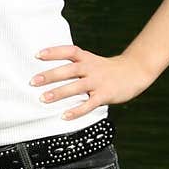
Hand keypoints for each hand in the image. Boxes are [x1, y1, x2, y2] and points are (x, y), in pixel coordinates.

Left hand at [29, 45, 154, 120]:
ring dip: (58, 93)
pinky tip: (64, 116)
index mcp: (86, 58)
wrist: (135, 72)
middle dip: (50, 75)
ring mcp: (98, 82)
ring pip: (76, 87)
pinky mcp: (105, 95)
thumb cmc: (107, 69)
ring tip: (43, 99)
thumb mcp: (91, 61)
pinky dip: (76, 111)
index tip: (37, 55)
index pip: (68, 51)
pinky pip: (89, 104)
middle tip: (33, 81)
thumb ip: (75, 65)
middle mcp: (91, 68)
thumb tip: (50, 73)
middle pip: (68, 70)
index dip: (53, 52)